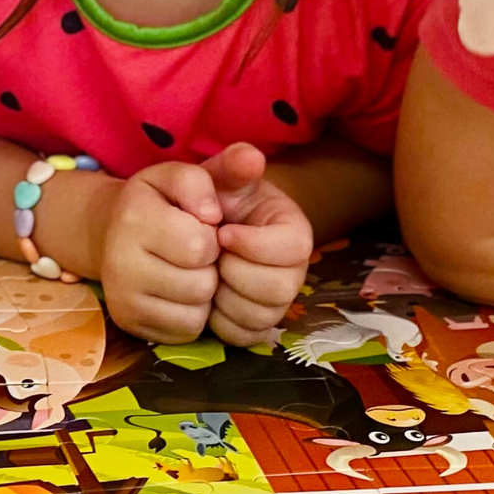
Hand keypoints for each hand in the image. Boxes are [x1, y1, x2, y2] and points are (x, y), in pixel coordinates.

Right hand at [93, 162, 225, 343]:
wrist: (110, 231)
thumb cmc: (159, 201)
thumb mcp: (186, 175)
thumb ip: (225, 164)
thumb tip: (252, 163)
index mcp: (134, 216)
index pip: (200, 246)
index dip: (211, 238)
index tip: (201, 229)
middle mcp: (119, 262)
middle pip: (201, 285)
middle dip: (210, 268)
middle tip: (195, 253)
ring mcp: (122, 298)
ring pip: (195, 314)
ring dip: (203, 293)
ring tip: (188, 271)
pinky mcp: (129, 323)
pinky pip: (184, 331)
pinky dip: (192, 314)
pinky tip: (179, 292)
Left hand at [201, 143, 314, 347]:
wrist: (198, 230)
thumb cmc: (216, 200)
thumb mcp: (222, 176)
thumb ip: (234, 163)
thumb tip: (251, 157)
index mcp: (295, 232)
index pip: (293, 248)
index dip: (254, 244)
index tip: (222, 233)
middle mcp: (293, 271)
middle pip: (278, 289)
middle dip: (236, 272)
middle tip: (212, 256)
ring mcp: (276, 302)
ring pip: (259, 316)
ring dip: (225, 296)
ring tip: (209, 272)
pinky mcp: (255, 325)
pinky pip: (242, 336)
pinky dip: (219, 320)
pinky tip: (207, 297)